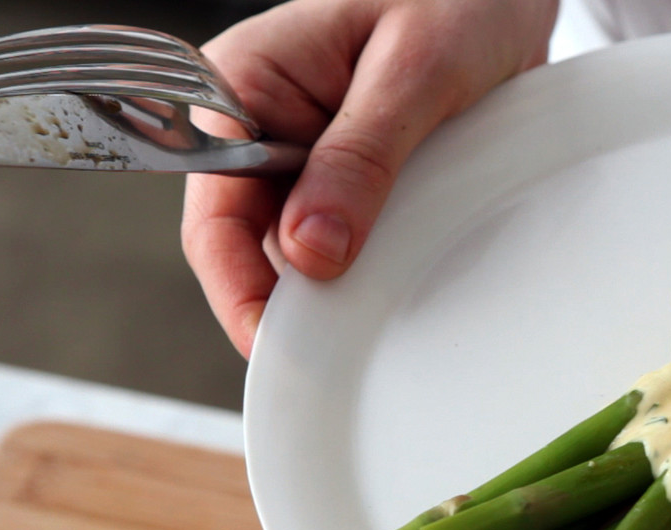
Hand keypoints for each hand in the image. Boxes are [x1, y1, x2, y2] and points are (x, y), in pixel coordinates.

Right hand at [181, 0, 557, 356]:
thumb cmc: (457, 1)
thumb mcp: (414, 76)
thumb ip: (360, 159)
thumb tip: (311, 253)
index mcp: (244, 85)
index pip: (214, 209)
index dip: (239, 287)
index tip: (278, 344)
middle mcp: (261, 124)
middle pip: (247, 243)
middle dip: (291, 301)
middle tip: (340, 354)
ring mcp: (303, 154)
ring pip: (297, 249)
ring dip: (338, 286)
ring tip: (382, 313)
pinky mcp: (347, 176)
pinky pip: (343, 238)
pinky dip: (370, 268)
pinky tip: (401, 284)